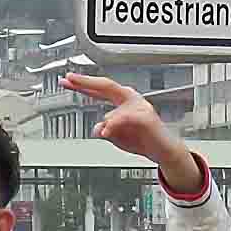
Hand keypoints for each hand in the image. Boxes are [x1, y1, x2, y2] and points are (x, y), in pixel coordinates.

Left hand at [61, 73, 203, 195]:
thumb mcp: (116, 137)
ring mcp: (140, 106)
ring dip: (108, 123)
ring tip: (106, 132)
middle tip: (70, 78)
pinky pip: (125, 118)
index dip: (82, 85)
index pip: (99, 90)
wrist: (164, 151)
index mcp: (122, 102)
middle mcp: (131, 99)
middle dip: (87, 82)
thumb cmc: (143, 140)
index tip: (67, 81)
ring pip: (113, 109)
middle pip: (106, 85)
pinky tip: (107, 131)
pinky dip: (114, 124)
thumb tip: (97, 128)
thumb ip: (105, 130)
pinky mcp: (146, 116)